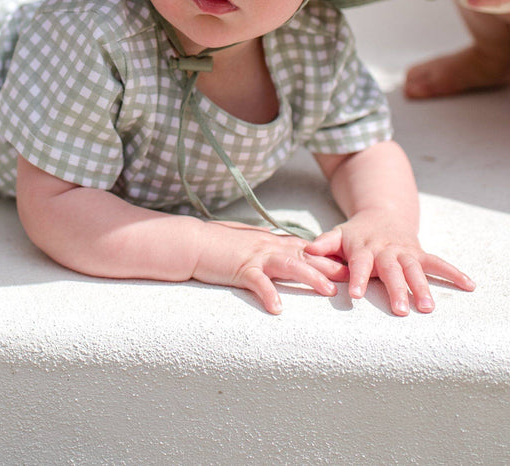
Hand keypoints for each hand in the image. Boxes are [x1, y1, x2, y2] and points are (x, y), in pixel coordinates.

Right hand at [192, 220, 347, 314]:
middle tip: (354, 278)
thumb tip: (288, 257)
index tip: (352, 266)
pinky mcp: (240, 268)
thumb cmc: (222, 247)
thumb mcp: (252, 246)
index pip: (308, 250)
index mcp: (273, 244)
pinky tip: (277, 308)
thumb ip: (271, 251)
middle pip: (307, 257)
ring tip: (328, 291)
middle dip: (331, 267)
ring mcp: (256, 257)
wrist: (195, 242)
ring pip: (289, 265)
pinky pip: (257, 282)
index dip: (330, 258)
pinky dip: (268, 294)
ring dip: (310, 278)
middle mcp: (269, 248)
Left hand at [305, 211, 474, 315]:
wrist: (382, 214)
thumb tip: (307, 251)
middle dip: (395, 289)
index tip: (356, 295)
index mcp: (364, 248)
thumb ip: (323, 244)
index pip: (360, 263)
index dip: (358, 278)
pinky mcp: (420, 252)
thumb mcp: (337, 233)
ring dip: (422, 287)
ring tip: (428, 307)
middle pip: (390, 270)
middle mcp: (385, 250)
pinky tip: (468, 285)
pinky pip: (438, 263)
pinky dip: (453, 273)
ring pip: (414, 269)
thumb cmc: (356, 233)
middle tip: (399, 310)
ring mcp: (405, 251)